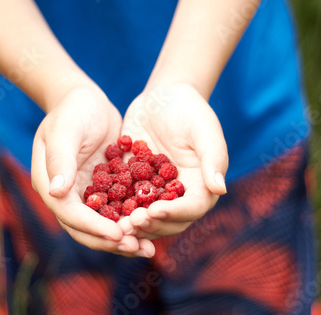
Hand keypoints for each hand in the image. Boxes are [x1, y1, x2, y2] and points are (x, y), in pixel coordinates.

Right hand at [31, 88, 154, 256]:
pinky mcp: (104, 188)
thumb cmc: (72, 110)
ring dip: (124, 238)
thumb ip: (61, 160)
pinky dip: (132, 220)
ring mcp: (85, 193)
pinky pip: (118, 209)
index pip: (70, 214)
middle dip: (111, 241)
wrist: (85, 100)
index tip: (118, 235)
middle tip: (137, 249)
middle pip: (86, 228)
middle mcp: (66, 195)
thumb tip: (56, 193)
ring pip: (103, 224)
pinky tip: (153, 226)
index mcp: (50, 184)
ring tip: (148, 249)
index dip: (94, 227)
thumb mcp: (65, 131)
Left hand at [119, 83, 227, 239]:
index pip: (192, 208)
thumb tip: (219, 189)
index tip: (154, 211)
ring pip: (146, 217)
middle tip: (130, 222)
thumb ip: (213, 159)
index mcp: (202, 186)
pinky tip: (101, 209)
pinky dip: (116, 208)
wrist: (162, 97)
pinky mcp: (135, 186)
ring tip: (116, 222)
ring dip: (133, 223)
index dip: (174, 213)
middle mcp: (179, 195)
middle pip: (169, 221)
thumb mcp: (204, 130)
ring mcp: (156, 193)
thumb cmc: (189, 110)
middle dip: (150, 224)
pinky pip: (126, 201)